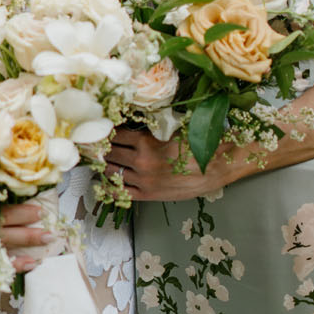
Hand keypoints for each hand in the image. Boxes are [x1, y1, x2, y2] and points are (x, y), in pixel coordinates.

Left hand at [106, 127, 236, 201]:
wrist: (217, 166)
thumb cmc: (198, 142)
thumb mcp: (172, 126)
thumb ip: (149, 126)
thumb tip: (129, 118)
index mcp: (145, 142)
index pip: (113, 135)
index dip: (105, 131)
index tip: (100, 128)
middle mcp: (141, 162)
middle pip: (108, 153)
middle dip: (100, 148)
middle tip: (95, 143)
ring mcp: (143, 181)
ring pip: (111, 172)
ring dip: (104, 165)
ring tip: (100, 159)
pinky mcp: (149, 195)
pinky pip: (121, 194)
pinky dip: (110, 187)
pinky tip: (105, 181)